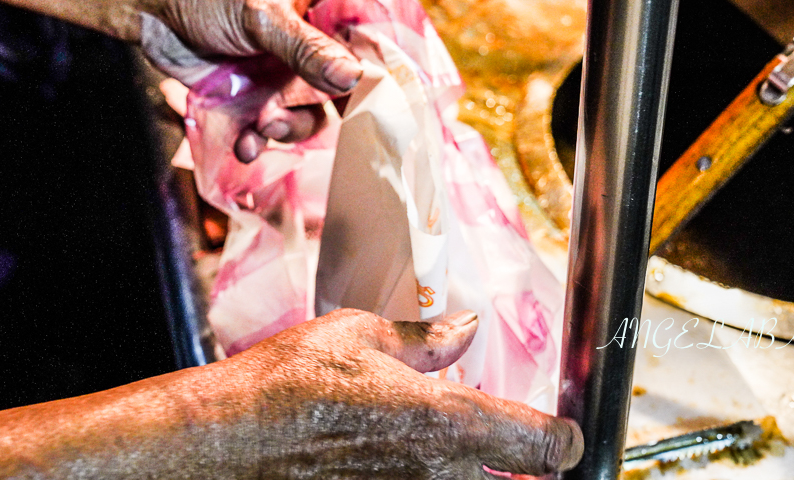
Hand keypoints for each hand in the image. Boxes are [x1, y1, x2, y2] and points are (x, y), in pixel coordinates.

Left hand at [141, 0, 359, 160]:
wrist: (148, 5)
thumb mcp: (260, 13)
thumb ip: (306, 47)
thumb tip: (353, 77)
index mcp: (321, 4)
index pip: (367, 37)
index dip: (377, 67)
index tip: (380, 97)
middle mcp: (308, 42)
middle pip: (343, 87)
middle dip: (323, 108)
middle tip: (299, 114)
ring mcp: (281, 74)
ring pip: (309, 114)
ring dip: (289, 128)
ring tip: (263, 127)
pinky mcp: (252, 98)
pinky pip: (271, 129)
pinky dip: (260, 141)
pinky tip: (244, 144)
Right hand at [210, 309, 583, 477]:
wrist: (228, 441)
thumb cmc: (289, 383)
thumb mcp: (360, 336)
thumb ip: (424, 340)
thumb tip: (464, 329)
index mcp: (448, 422)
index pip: (547, 448)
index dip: (564, 440)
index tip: (560, 434)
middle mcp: (441, 476)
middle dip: (516, 466)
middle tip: (498, 444)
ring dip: (468, 472)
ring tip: (435, 447)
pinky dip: (423, 477)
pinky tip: (394, 459)